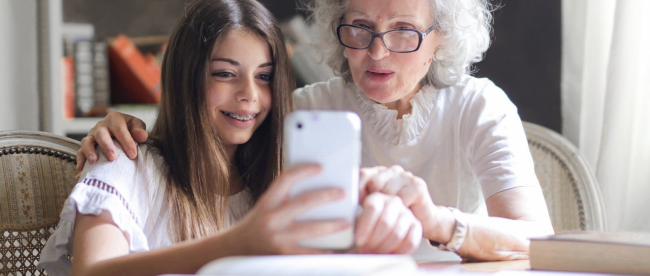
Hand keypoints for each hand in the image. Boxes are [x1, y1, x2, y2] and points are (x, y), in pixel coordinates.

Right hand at [77, 112, 147, 170]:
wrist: (119, 130)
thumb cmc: (129, 129)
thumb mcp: (136, 125)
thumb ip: (139, 130)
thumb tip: (142, 136)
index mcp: (114, 119)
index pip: (119, 129)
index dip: (126, 142)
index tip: (133, 155)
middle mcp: (101, 126)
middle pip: (101, 134)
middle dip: (106, 146)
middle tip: (113, 158)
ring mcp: (92, 136)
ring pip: (87, 141)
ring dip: (89, 151)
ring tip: (94, 161)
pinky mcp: (86, 145)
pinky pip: (80, 152)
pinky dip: (80, 160)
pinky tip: (82, 169)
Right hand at [229, 164, 350, 254]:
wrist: (235, 250)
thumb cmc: (255, 226)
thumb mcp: (265, 207)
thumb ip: (283, 198)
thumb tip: (312, 188)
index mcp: (267, 202)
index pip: (286, 179)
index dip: (304, 171)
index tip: (320, 167)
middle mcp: (271, 218)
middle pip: (304, 202)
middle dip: (326, 196)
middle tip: (342, 193)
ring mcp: (278, 238)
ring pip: (311, 229)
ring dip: (331, 225)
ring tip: (346, 221)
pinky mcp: (283, 255)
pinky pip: (309, 253)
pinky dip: (324, 251)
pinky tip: (336, 248)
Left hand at [355, 192, 421, 253]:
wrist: (381, 232)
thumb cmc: (365, 228)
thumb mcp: (356, 221)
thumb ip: (353, 221)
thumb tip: (347, 226)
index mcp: (377, 197)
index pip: (373, 207)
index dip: (365, 226)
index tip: (359, 241)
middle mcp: (393, 201)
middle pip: (385, 222)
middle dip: (374, 241)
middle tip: (367, 250)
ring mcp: (406, 212)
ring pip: (397, 233)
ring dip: (384, 247)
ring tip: (375, 253)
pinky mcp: (416, 225)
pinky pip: (410, 241)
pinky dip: (398, 252)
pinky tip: (389, 254)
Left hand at [360, 166, 440, 241]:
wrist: (425, 221)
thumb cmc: (396, 215)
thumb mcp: (376, 206)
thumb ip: (363, 199)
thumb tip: (345, 200)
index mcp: (380, 172)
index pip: (362, 175)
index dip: (357, 190)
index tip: (357, 206)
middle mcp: (393, 170)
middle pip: (374, 183)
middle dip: (374, 200)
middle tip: (378, 214)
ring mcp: (406, 176)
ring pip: (387, 191)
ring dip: (388, 207)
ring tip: (392, 214)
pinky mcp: (418, 186)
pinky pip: (402, 198)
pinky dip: (400, 209)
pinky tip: (404, 212)